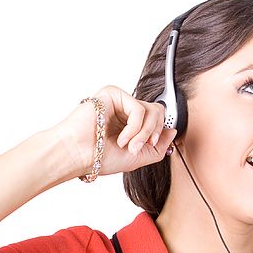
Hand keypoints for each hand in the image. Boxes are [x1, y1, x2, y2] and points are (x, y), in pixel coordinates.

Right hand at [56, 85, 177, 176]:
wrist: (79, 155)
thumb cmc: (100, 158)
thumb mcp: (139, 157)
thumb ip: (159, 146)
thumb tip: (173, 130)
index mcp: (130, 124)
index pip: (157, 120)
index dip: (159, 133)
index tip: (151, 146)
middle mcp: (125, 110)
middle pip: (158, 111)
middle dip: (153, 133)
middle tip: (138, 148)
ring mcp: (120, 101)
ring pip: (152, 110)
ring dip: (144, 133)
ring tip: (129, 146)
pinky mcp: (113, 94)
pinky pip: (139, 109)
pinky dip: (134, 129)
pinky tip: (121, 139)